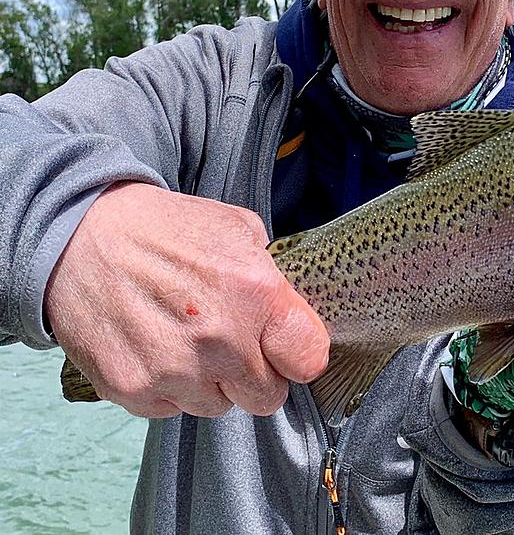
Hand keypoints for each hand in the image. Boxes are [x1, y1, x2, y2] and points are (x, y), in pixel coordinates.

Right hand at [44, 182, 329, 417]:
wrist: (80, 236)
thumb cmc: (163, 228)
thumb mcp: (236, 228)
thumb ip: (270, 277)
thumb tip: (287, 313)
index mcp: (256, 293)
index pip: (309, 359)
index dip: (299, 354)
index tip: (287, 348)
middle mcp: (221, 340)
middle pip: (267, 397)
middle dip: (257, 375)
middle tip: (234, 345)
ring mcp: (176, 371)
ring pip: (218, 407)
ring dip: (211, 383)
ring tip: (187, 340)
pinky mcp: (135, 390)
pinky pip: (172, 410)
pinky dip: (169, 388)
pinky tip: (156, 347)